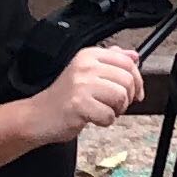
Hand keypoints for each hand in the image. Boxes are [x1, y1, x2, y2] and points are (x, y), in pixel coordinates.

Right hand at [28, 45, 145, 139]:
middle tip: (116, 105)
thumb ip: (110, 61)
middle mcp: (85, 66)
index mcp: (89, 55)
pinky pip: (109, 115)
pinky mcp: (79, 104)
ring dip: (117, 110)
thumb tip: (134, 56)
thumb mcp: (86, 72)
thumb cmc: (64, 97)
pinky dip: (105, 121)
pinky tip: (93, 118)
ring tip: (103, 110)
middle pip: (127, 80)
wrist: (39, 115)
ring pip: (121, 97)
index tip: (136, 92)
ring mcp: (81, 85)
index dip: (137, 79)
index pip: (127, 62)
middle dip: (127, 98)